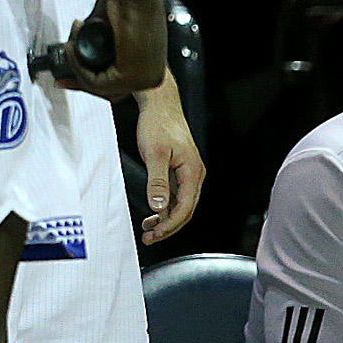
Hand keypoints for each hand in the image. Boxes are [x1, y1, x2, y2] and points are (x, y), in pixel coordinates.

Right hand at [58, 0, 167, 101]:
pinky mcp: (131, 76)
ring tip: (69, 44)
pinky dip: (78, 67)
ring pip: (99, 87)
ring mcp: (144, 79)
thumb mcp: (116, 29)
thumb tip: (82, 48)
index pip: (116, 84)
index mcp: (153, 68)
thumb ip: (102, 43)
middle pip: (107, 90)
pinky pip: (96, 82)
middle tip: (60, 77)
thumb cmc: (129, 0)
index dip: (89, 79)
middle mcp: (152, 77)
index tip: (69, 77)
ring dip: (77, 67)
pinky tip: (72, 48)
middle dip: (79, 80)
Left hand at [132, 76, 204, 244]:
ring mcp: (187, 172)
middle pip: (185, 210)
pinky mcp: (179, 169)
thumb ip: (158, 182)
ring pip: (179, 204)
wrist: (159, 103)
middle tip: (149, 238)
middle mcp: (194, 175)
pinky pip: (175, 195)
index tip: (155, 234)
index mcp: (193, 172)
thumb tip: (159, 207)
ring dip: (165, 219)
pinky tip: (153, 213)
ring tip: (148, 230)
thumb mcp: (154, 154)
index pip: (185, 208)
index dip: (170, 225)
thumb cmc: (158, 124)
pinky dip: (164, 206)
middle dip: (168, 227)